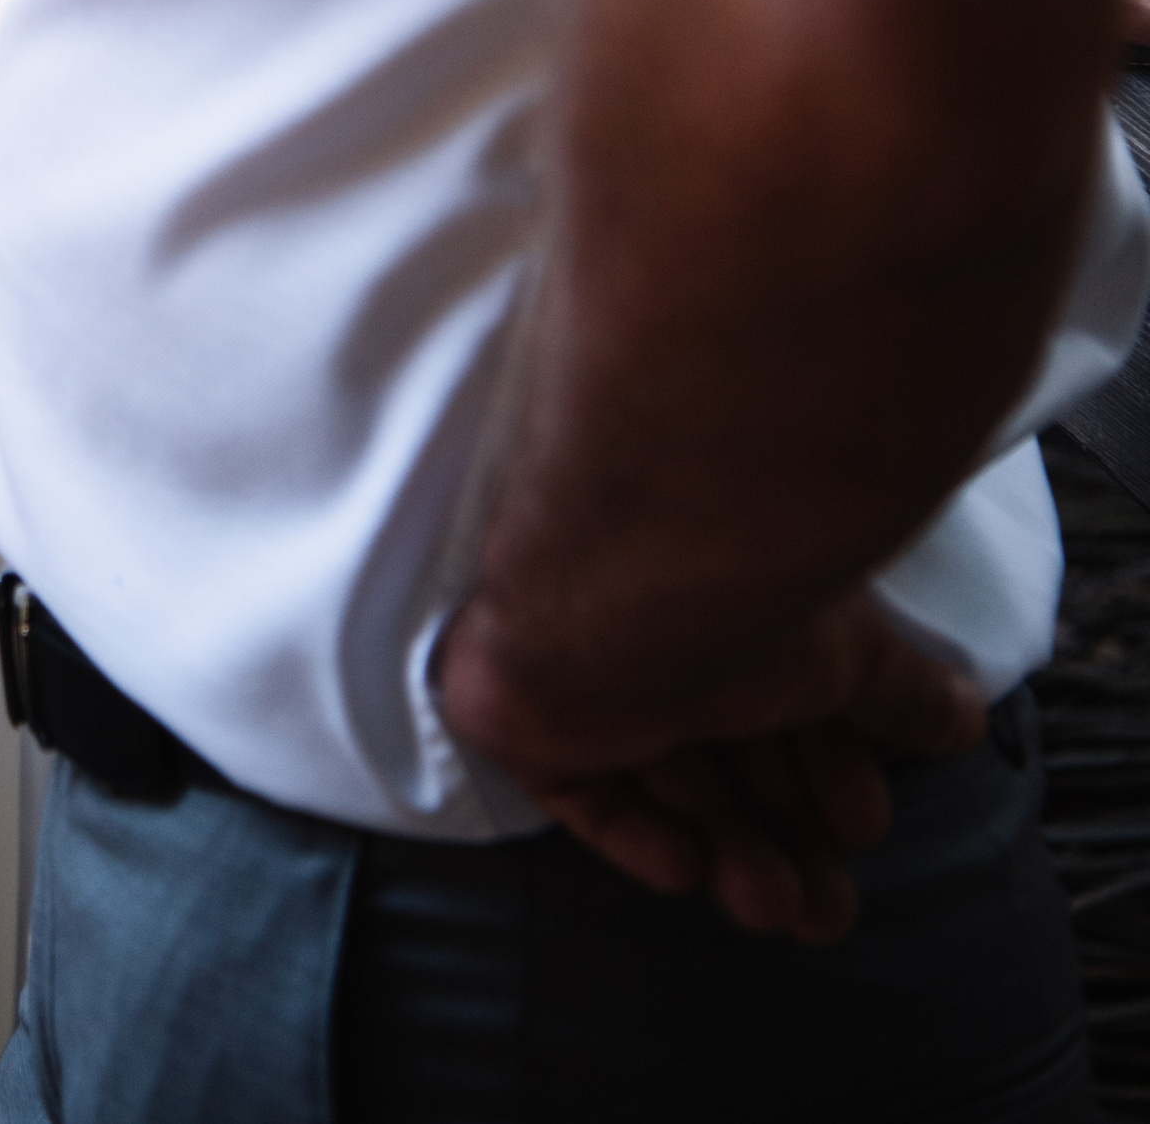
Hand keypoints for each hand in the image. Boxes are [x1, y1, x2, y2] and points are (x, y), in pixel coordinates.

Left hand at [435, 582, 985, 943]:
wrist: (629, 571)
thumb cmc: (747, 594)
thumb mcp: (851, 655)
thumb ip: (901, 692)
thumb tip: (963, 717)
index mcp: (734, 605)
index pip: (783, 702)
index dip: (827, 773)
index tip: (862, 827)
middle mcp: (660, 630)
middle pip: (725, 754)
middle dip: (783, 839)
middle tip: (826, 913)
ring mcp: (586, 667)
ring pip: (662, 781)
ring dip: (729, 851)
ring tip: (778, 908)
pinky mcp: (521, 708)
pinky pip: (577, 789)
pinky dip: (636, 834)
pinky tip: (685, 867)